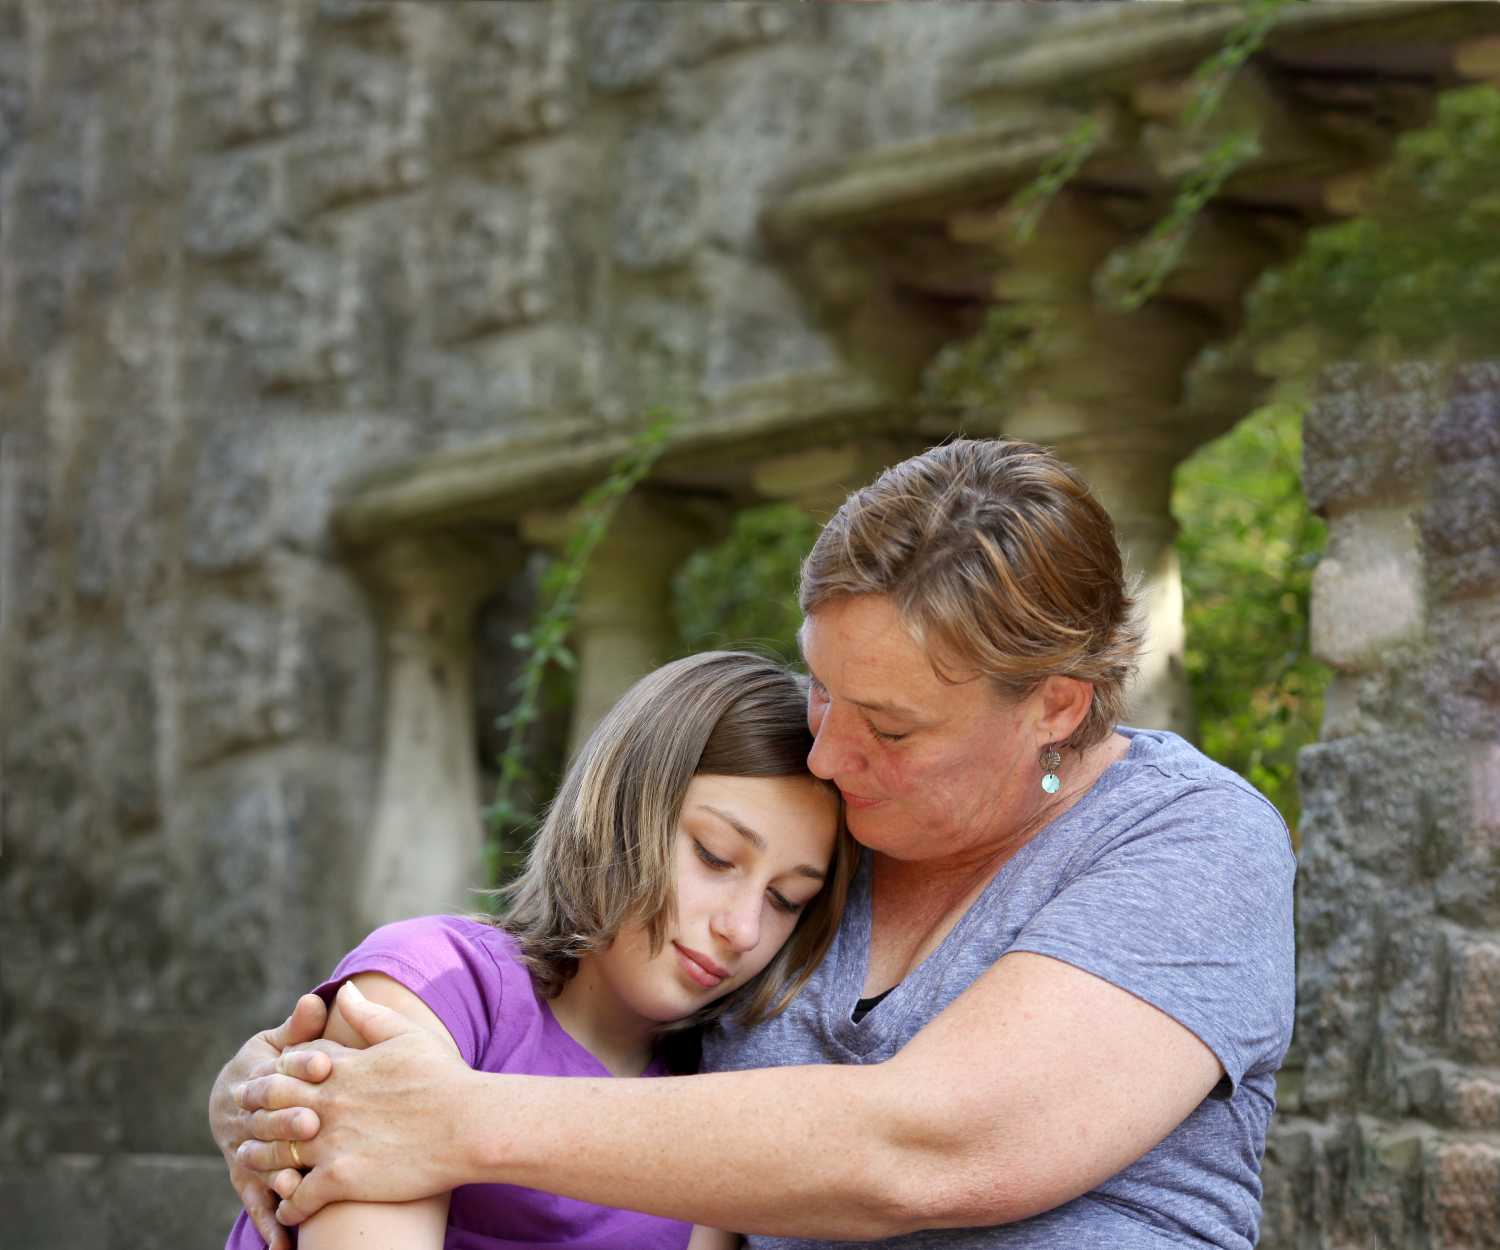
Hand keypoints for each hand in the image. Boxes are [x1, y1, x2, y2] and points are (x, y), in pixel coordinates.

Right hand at [208, 995, 328, 1249]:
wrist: (233, 1095)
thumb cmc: (275, 1065)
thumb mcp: (281, 1042)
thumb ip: (300, 1027)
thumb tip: (317, 997)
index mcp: (259, 1072)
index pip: (280, 1066)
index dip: (302, 1063)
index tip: (327, 1061)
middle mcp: (246, 1111)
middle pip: (266, 1115)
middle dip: (287, 1119)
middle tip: (312, 1123)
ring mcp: (243, 1147)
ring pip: (258, 1159)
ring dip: (275, 1169)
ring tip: (294, 1183)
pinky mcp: (245, 1177)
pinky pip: (256, 1200)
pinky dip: (269, 1220)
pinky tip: (285, 1240)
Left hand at [235, 981, 476, 1225]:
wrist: (471, 1124)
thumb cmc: (445, 1078)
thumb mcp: (406, 1035)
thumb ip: (369, 1016)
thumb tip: (344, 988)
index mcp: (344, 1068)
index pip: (289, 1066)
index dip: (272, 1074)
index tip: (262, 1082)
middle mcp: (330, 1103)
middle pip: (272, 1106)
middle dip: (254, 1113)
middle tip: (243, 1124)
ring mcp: (333, 1142)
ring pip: (275, 1154)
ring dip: (260, 1162)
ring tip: (252, 1168)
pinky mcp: (342, 1179)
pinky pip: (298, 1198)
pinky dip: (288, 1206)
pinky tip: (288, 1210)